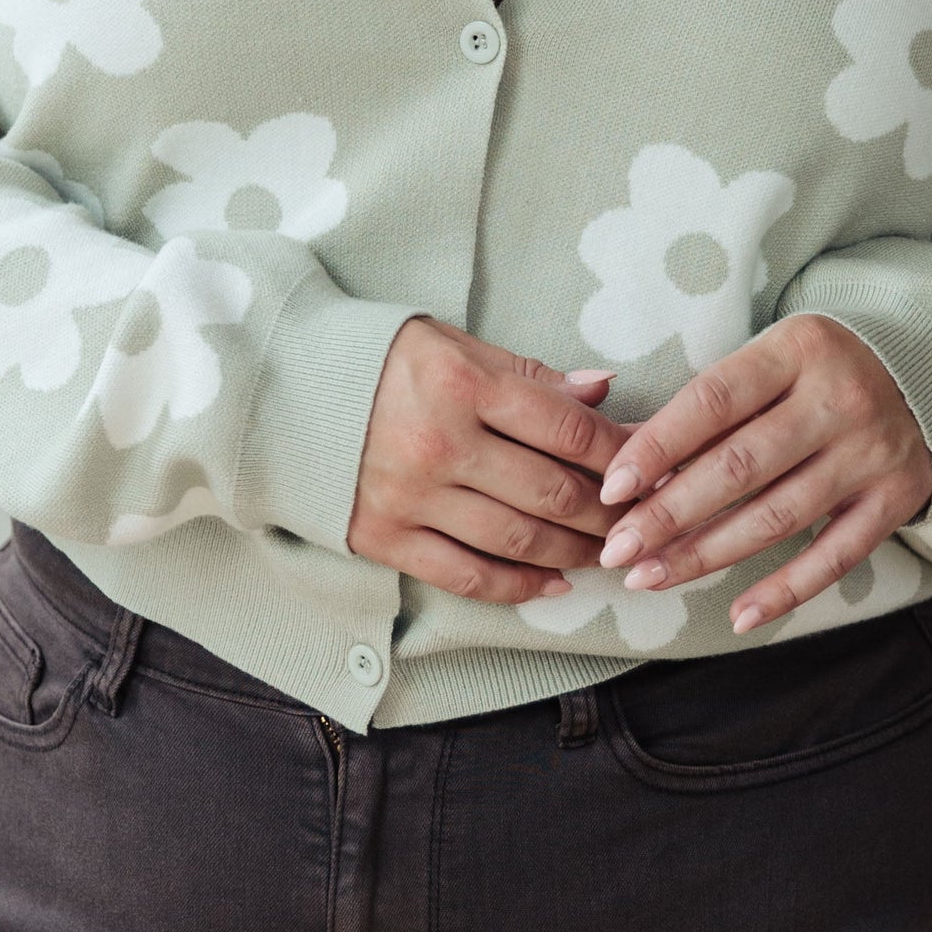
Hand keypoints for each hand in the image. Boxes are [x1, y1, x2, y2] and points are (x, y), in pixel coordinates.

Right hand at [348, 318, 627, 603]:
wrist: (281, 388)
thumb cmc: (382, 360)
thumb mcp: (456, 345)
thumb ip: (530, 375)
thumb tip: (604, 390)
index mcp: (463, 383)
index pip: (567, 427)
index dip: (620, 451)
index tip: (651, 464)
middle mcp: (440, 443)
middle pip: (551, 490)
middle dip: (609, 510)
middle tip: (642, 517)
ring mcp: (410, 496)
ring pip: (517, 538)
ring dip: (575, 551)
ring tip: (608, 550)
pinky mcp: (383, 536)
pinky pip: (465, 575)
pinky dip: (517, 585)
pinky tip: (554, 583)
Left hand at [593, 313, 931, 633]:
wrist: (927, 372)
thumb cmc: (817, 370)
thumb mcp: (772, 358)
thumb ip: (714, 406)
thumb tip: (631, 470)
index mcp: (798, 348)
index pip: (714, 400)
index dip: (657, 447)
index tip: (611, 489)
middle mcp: (839, 398)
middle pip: (740, 467)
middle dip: (668, 515)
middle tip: (617, 550)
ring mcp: (872, 452)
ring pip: (777, 517)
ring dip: (706, 554)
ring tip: (650, 579)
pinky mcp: (897, 498)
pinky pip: (835, 557)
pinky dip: (785, 591)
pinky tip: (738, 617)